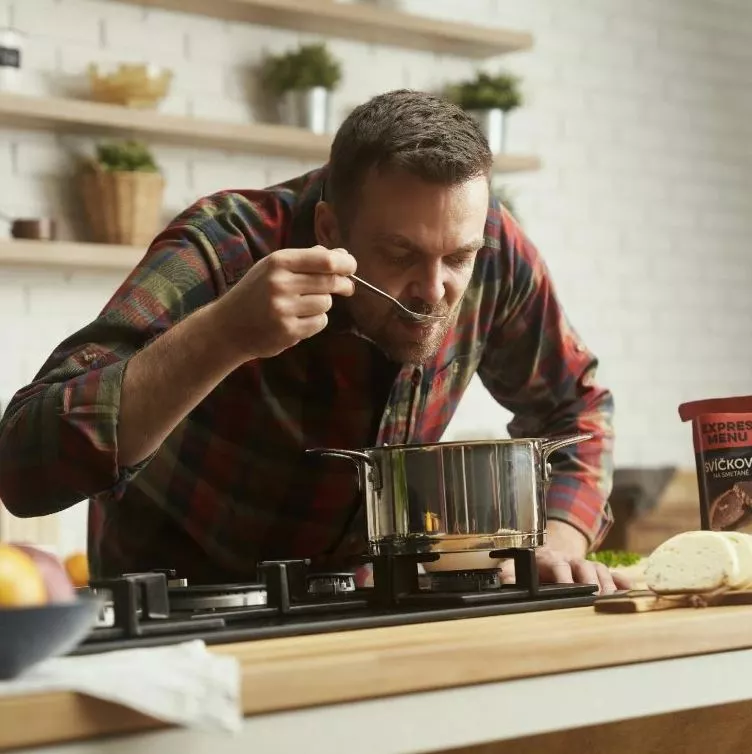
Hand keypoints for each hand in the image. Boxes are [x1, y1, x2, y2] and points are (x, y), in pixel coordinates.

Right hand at [212, 246, 355, 361]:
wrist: (228, 327)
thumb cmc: (255, 292)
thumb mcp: (274, 268)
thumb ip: (307, 259)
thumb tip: (342, 256)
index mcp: (278, 262)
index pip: (324, 260)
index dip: (346, 264)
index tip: (351, 267)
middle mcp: (280, 284)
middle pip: (330, 282)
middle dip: (343, 284)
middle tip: (346, 287)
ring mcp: (283, 309)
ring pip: (326, 303)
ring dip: (322, 305)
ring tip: (303, 306)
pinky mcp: (288, 331)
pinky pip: (319, 322)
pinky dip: (315, 321)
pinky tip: (298, 320)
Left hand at [501, 521, 631, 594]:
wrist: (549, 550)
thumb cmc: (532, 565)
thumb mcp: (516, 566)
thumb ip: (509, 574)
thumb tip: (502, 580)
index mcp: (551, 559)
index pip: (558, 565)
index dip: (564, 576)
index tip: (568, 588)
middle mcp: (570, 560)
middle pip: (584, 567)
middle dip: (592, 581)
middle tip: (598, 598)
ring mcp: (585, 565)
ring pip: (600, 569)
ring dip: (607, 583)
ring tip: (612, 599)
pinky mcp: (597, 572)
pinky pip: (613, 573)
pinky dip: (621, 580)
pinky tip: (628, 589)